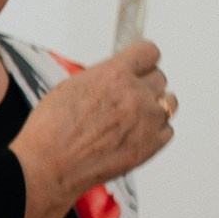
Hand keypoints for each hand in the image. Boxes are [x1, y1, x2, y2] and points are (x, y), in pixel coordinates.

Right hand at [13, 43, 174, 217]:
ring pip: (169, 102)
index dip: (143, 59)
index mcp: (114, 74)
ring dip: (154, 106)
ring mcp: (147, 120)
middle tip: (129, 96)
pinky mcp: (151, 145)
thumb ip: (103, 78)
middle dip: (145, 84)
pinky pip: (167, 130)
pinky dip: (155, 131)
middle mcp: (135, 94)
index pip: (149, 52)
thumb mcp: (72, 86)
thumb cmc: (52, 130)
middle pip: (160, 77)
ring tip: (135, 116)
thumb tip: (115, 77)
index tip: (141, 64)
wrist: (49, 165)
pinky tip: (135, 135)